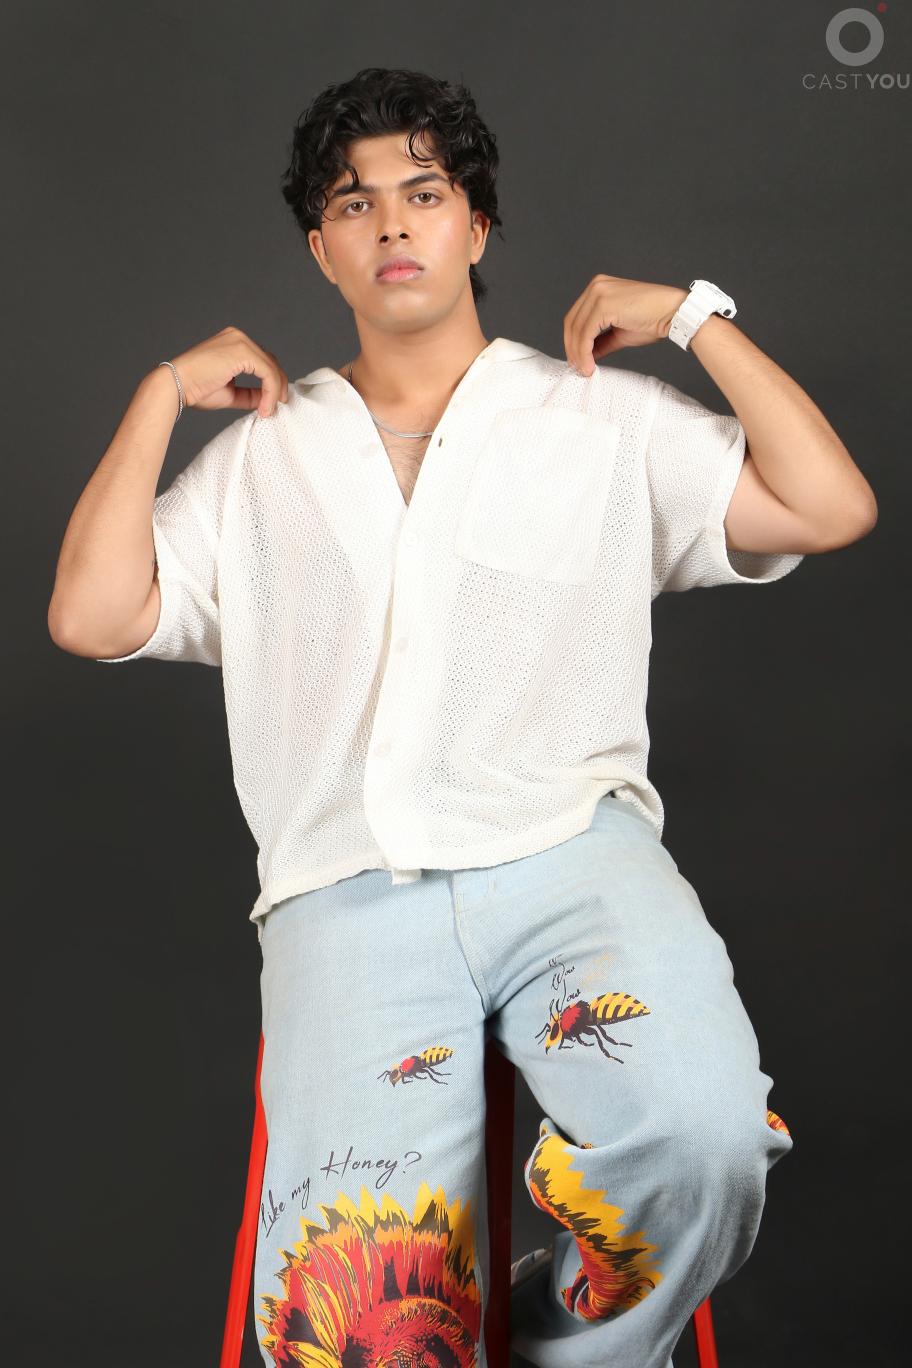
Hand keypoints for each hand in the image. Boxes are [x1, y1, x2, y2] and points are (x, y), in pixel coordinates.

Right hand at [164, 326, 289, 416]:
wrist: (176, 385)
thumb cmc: (195, 389)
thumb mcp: (229, 393)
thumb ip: (249, 394)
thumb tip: (266, 401)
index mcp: (233, 342)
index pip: (261, 360)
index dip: (271, 381)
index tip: (273, 402)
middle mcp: (238, 337)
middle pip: (269, 360)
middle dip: (278, 384)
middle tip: (278, 406)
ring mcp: (240, 341)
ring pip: (271, 367)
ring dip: (275, 391)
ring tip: (269, 410)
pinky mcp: (242, 351)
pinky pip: (267, 372)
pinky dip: (270, 391)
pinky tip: (265, 407)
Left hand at [563, 276, 688, 374]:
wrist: (674, 313)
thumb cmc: (653, 319)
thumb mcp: (620, 333)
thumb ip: (601, 342)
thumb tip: (587, 355)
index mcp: (599, 288)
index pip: (576, 317)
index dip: (572, 341)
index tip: (577, 360)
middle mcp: (596, 286)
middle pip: (571, 322)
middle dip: (572, 349)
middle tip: (578, 368)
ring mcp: (599, 293)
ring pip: (577, 329)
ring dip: (578, 353)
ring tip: (585, 370)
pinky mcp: (603, 304)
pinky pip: (586, 333)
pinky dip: (584, 352)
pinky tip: (589, 364)